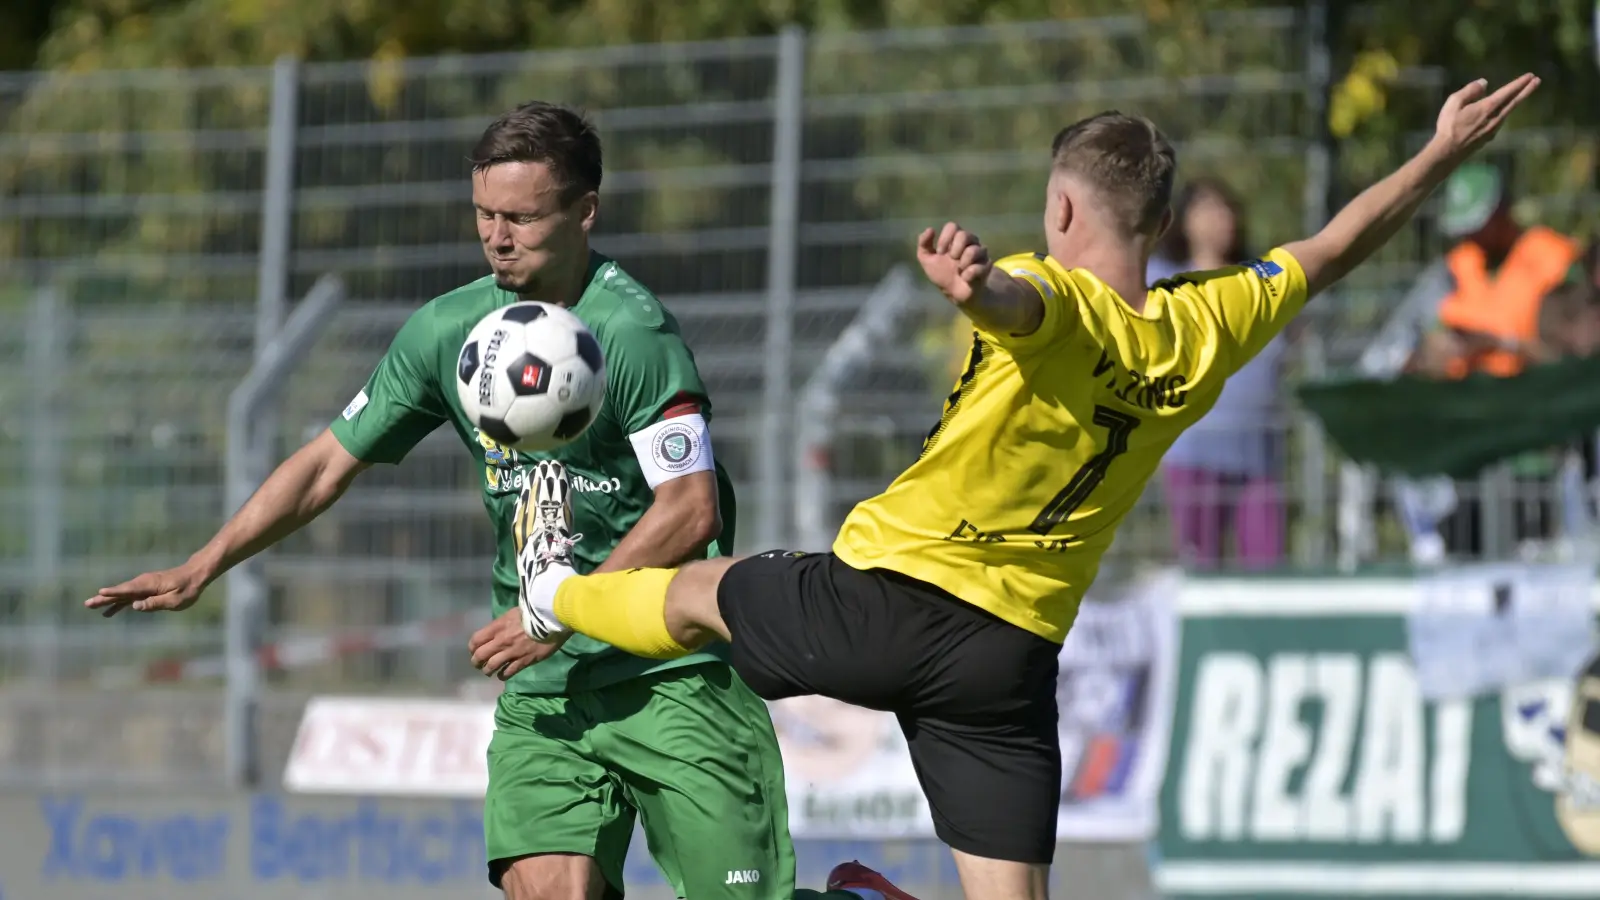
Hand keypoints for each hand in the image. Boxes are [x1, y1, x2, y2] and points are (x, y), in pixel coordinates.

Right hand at [84, 562, 207, 617]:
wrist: (194, 576)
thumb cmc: (187, 589)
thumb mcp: (175, 600)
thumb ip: (155, 603)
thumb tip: (135, 606)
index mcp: (149, 585)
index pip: (128, 590)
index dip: (114, 592)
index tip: (100, 592)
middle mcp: (143, 584)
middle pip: (120, 592)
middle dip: (104, 598)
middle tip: (88, 603)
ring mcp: (143, 587)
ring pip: (122, 595)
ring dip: (107, 601)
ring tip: (91, 606)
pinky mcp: (145, 590)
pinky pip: (129, 597)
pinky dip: (118, 603)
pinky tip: (108, 612)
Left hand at [469, 608, 565, 679]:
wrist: (553, 619)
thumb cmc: (535, 612)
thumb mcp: (514, 612)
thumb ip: (503, 623)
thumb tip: (499, 629)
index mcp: (497, 626)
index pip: (476, 640)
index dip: (472, 647)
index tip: (474, 650)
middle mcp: (501, 641)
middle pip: (480, 655)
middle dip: (476, 662)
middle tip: (478, 664)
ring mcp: (512, 652)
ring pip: (491, 666)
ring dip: (488, 670)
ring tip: (489, 672)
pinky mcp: (524, 661)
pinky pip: (508, 672)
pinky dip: (502, 675)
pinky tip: (502, 675)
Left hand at [917, 222, 991, 303]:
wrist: (954, 292)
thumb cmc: (942, 273)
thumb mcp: (927, 260)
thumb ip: (923, 244)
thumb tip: (930, 229)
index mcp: (955, 238)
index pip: (952, 226)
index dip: (945, 238)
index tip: (940, 252)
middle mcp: (969, 242)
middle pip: (964, 235)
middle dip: (954, 249)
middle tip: (951, 259)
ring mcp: (979, 253)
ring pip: (973, 250)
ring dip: (962, 263)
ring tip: (959, 270)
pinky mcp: (986, 266)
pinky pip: (978, 267)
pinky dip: (968, 274)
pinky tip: (965, 278)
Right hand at [1431, 74, 1539, 161]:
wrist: (1447, 153)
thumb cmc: (1448, 126)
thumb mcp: (1454, 103)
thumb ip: (1470, 90)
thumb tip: (1484, 82)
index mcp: (1487, 107)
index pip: (1507, 92)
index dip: (1519, 83)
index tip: (1531, 76)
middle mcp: (1495, 118)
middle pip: (1514, 102)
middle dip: (1526, 90)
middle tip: (1537, 81)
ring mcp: (1493, 129)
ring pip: (1507, 112)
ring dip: (1515, 102)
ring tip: (1518, 95)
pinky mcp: (1488, 138)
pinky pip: (1498, 121)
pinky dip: (1502, 113)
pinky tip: (1499, 113)